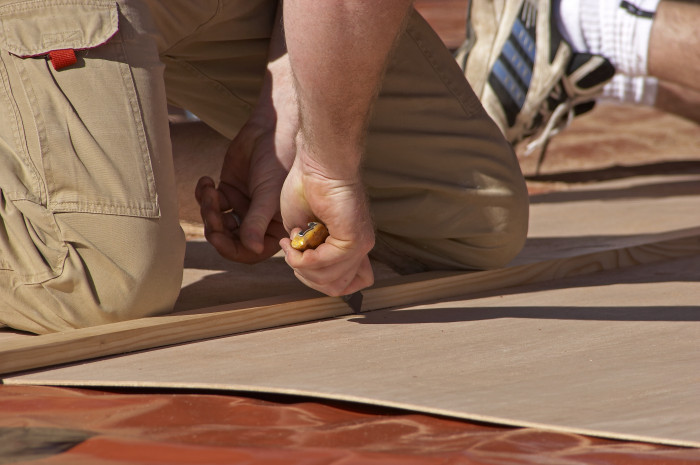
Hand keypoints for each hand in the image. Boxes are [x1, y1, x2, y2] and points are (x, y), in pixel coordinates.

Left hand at [194, 123, 287, 262]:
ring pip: (217, 223)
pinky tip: (206, 180)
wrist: (271, 131)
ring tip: (210, 190)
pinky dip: (203, 194)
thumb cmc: (278, 164)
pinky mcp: (228, 191)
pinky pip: (210, 203)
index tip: (216, 236)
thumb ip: (257, 223)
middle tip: (210, 211)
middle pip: (229, 239)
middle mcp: (258, 222)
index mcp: (273, 228)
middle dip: (215, 228)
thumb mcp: (268, 196)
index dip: (231, 249)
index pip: (250, 252)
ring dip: (208, 210)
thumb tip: (252, 250)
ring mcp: (242, 207)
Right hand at [279, 140, 374, 295]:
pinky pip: (328, 263)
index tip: (300, 259)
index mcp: (350, 246)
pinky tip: (295, 241)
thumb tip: (304, 268)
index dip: (319, 281)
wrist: (317, 162)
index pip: (348, 285)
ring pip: (331, 280)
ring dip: (302, 267)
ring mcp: (360, 244)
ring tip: (291, 243)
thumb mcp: (302, 230)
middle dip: (305, 276)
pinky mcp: (355, 238)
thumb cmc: (306, 187)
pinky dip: (305, 258)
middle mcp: (360, 248)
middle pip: (335, 288)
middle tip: (291, 251)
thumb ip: (308, 253)